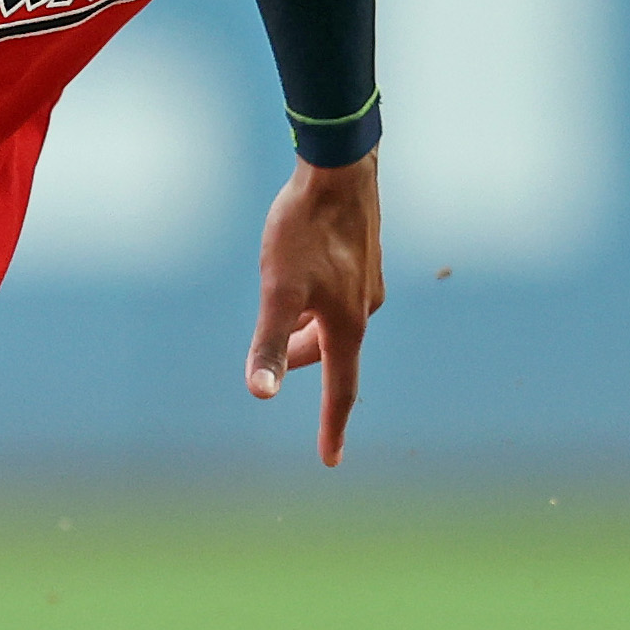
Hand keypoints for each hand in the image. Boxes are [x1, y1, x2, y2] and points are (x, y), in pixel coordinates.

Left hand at [248, 155, 382, 466]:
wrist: (339, 169)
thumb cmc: (306, 229)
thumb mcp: (278, 290)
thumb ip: (269, 343)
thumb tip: (261, 393)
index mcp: (347, 325)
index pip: (340, 390)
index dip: (332, 427)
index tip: (330, 460)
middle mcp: (364, 309)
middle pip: (328, 354)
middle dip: (299, 361)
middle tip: (270, 357)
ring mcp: (368, 283)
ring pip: (331, 324)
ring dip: (306, 329)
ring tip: (282, 308)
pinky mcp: (364, 258)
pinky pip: (338, 298)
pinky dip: (316, 304)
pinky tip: (303, 276)